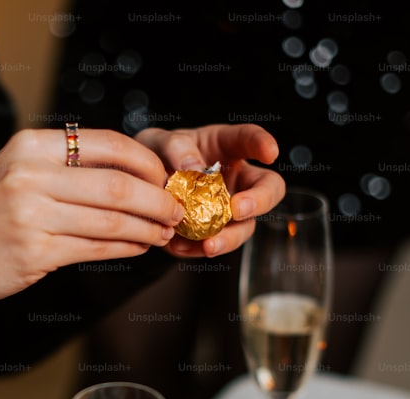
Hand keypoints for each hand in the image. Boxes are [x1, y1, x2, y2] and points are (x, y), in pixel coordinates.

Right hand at [0, 128, 183, 311]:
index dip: (146, 162)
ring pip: (112, 219)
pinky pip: (96, 248)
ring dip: (147, 227)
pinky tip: (139, 247)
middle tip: (176, 208)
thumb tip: (129, 172)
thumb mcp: (14, 174)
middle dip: (157, 198)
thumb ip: (63, 167)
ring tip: (164, 231)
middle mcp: (29, 175)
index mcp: (29, 147)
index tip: (165, 177)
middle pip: (117, 184)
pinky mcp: (35, 252)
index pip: (107, 144)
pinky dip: (126, 247)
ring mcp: (31, 215)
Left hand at [135, 124, 283, 257]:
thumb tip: (193, 167)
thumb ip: (176, 148)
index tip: (270, 152)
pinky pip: (214, 244)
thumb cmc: (157, 155)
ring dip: (229, 238)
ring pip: (244, 227)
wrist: (139, 186)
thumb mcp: (160, 143)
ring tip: (208, 245)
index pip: (249, 139)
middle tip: (239, 209)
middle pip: (268, 189)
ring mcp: (227, 208)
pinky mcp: (211, 233)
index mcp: (226, 146)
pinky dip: (197, 249)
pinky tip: (179, 246)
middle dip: (259, 201)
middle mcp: (235, 179)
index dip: (263, 143)